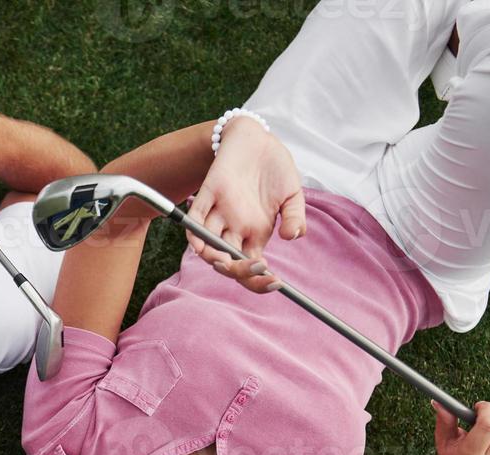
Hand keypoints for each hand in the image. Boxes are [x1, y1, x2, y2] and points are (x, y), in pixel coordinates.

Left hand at [186, 117, 305, 292]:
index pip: (252, 267)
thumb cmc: (275, 167)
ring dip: (215, 258)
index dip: (260, 280)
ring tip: (227, 261)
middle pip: (229, 263)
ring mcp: (220, 213)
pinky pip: (194, 220)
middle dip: (239, 272)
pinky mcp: (207, 194)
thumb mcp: (292, 192)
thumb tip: (294, 236)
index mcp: (256, 232)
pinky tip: (201, 244)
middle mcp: (235, 228)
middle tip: (255, 267)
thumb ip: (295, 216)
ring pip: (209, 247)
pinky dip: (194, 234)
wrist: (258, 138)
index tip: (274, 281)